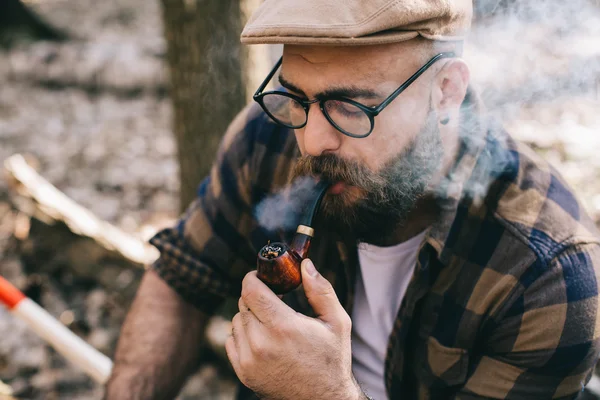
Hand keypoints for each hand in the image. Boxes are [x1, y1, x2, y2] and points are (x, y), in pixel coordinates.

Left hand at [226, 258, 363, 399]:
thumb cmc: (332, 360)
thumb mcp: (337, 322)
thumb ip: (320, 290)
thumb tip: (305, 265)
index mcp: (283, 326)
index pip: (250, 290)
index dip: (253, 278)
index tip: (261, 276)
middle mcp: (261, 343)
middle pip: (243, 303)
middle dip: (256, 297)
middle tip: (273, 301)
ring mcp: (249, 360)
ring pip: (236, 321)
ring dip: (249, 316)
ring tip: (271, 324)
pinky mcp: (243, 373)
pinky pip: (231, 340)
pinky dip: (242, 335)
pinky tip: (262, 340)